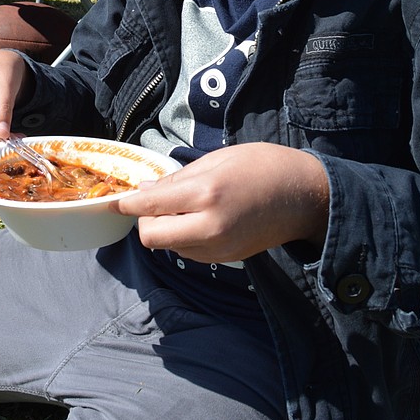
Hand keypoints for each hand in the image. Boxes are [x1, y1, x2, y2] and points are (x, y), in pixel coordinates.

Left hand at [116, 144, 329, 261]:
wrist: (304, 197)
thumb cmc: (263, 166)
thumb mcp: (217, 160)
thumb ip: (178, 179)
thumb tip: (145, 189)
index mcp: (206, 194)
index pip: (151, 205)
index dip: (126, 204)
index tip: (114, 202)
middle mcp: (209, 226)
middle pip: (152, 237)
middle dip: (144, 221)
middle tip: (152, 204)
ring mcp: (219, 247)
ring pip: (169, 247)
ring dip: (165, 230)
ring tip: (182, 208)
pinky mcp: (226, 259)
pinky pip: (189, 253)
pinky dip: (183, 239)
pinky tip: (197, 220)